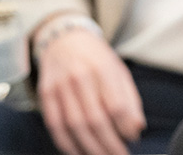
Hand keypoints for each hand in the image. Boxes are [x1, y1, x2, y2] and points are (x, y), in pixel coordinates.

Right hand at [35, 28, 143, 154]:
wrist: (65, 40)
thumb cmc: (97, 59)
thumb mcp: (119, 71)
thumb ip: (129, 99)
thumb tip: (137, 129)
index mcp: (103, 68)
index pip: (116, 104)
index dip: (124, 127)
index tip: (133, 141)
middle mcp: (80, 77)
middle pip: (95, 119)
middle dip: (108, 144)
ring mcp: (60, 87)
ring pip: (74, 126)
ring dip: (89, 148)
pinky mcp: (45, 95)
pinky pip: (55, 126)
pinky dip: (67, 144)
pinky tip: (79, 152)